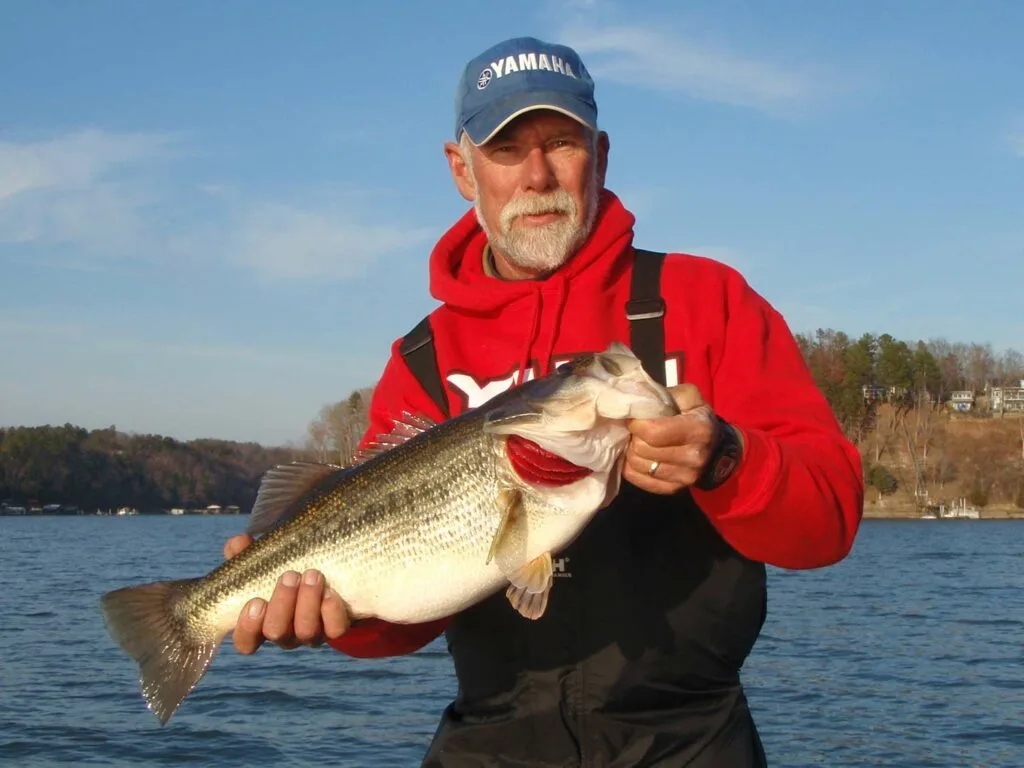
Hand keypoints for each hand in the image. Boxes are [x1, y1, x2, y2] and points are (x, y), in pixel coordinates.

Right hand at [223, 533, 349, 654]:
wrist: (334, 575)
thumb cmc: (288, 568)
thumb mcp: (266, 560)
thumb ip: (247, 554)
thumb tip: (239, 543)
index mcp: (263, 622)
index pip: (245, 642)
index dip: (247, 627)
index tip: (256, 601)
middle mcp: (287, 633)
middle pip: (277, 632)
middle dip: (282, 603)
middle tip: (290, 575)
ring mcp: (312, 633)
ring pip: (306, 631)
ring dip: (307, 602)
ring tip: (312, 574)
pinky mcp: (336, 628)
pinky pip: (335, 631)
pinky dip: (331, 612)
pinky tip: (330, 592)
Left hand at [623, 383, 718, 494]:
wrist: (716, 448)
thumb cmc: (697, 417)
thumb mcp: (688, 397)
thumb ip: (664, 395)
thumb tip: (634, 400)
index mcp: (699, 429)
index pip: (653, 432)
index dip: (637, 424)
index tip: (636, 419)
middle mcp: (694, 456)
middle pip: (643, 449)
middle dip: (635, 437)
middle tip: (637, 431)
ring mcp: (685, 477)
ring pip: (637, 465)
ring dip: (632, 452)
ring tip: (639, 442)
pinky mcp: (673, 489)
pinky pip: (638, 480)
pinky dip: (631, 468)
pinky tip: (639, 456)